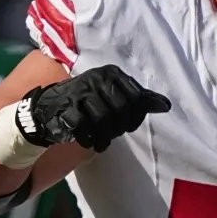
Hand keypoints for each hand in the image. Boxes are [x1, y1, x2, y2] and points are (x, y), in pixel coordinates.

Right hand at [20, 66, 171, 152]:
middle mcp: (96, 78)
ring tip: (101, 144)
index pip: (136, 98)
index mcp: (112, 73)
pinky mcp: (65, 108)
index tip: (128, 125)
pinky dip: (88, 139)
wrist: (49, 108)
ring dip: (104, 139)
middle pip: (121, 110)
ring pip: (103, 120)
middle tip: (112, 135)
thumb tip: (166, 106)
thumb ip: (141, 100)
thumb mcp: (115, 97)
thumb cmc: (89, 103)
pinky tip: (88, 141)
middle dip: (119, 129)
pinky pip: (83, 127)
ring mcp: (80, 92)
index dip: (135, 118)